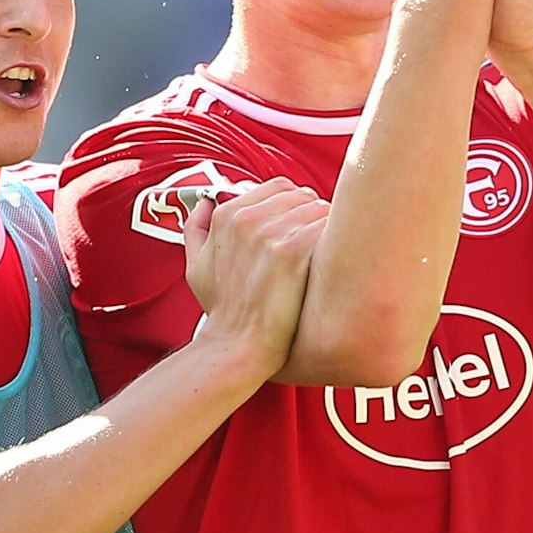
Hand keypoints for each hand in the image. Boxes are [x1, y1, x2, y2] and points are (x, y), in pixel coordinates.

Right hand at [182, 178, 327, 378]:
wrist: (239, 346)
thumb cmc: (223, 309)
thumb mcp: (196, 267)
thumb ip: (196, 229)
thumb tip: (204, 204)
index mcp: (227, 215)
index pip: (280, 187)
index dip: (296, 206)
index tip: (301, 229)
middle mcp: (245, 219)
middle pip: (302, 195)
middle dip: (314, 215)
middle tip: (317, 244)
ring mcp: (268, 234)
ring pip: (319, 208)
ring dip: (328, 229)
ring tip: (327, 256)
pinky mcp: (291, 252)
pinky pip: (327, 228)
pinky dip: (336, 242)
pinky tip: (333, 264)